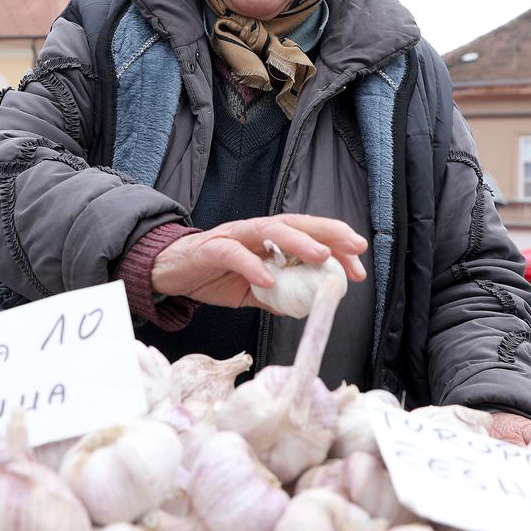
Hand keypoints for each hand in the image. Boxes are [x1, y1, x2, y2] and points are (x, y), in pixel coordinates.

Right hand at [150, 214, 367, 309]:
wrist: (171, 271)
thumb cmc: (213, 275)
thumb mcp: (252, 290)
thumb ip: (277, 295)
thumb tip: (305, 307)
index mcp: (269, 240)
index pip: (309, 237)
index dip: (336, 248)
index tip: (359, 268)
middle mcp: (256, 231)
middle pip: (296, 223)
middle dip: (328, 233)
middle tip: (354, 247)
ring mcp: (234, 237)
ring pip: (270, 230)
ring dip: (298, 241)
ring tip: (320, 257)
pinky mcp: (213, 248)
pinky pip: (235, 254)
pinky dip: (252, 266)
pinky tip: (268, 280)